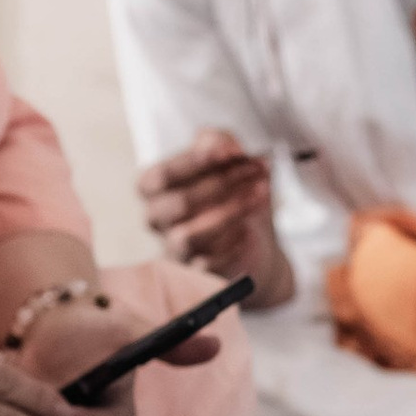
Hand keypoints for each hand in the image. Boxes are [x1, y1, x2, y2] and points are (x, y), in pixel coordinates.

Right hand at [139, 129, 285, 292]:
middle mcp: (157, 218)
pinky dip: (232, 244)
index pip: (164, 175)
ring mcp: (174, 247)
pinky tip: (250, 230)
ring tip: (260, 196)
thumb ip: (220, 144)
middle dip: (223, 184)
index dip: (196, 161)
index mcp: (155, 187)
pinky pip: (208, 262)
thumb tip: (222, 143)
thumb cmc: (231, 194)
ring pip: (191, 235)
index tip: (231, 151)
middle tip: (256, 171)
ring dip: (231, 212)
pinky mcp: (196, 272)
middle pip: (180, 202)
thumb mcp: (228, 161)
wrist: (253, 239)